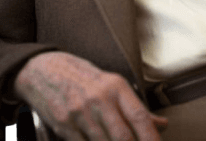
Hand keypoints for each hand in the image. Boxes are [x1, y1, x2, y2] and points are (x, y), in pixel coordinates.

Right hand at [13, 51, 167, 139]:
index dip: (151, 137)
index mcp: (115, 86)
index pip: (139, 116)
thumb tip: (161, 125)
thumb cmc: (81, 77)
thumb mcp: (110, 84)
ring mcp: (80, 114)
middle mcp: (99, 99)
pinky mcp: (64, 126)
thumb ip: (135, 107)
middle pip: (123, 136)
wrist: (44, 70)